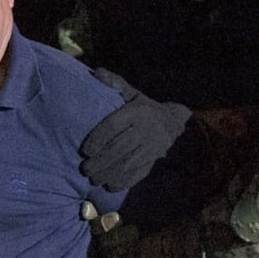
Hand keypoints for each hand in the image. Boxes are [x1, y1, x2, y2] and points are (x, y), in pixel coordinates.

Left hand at [81, 68, 191, 190]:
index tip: (84, 150)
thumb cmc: (144, 107)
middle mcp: (146, 129)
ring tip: (93, 178)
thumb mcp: (131, 92)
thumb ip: (114, 83)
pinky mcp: (155, 160)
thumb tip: (95, 72)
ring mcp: (152, 147)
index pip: (115, 126)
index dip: (98, 138)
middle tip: (85, 169)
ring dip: (109, 173)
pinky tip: (110, 185)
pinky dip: (124, 181)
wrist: (173, 121)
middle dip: (101, 161)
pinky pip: (140, 173)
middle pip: (120, 148)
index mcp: (137, 112)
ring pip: (129, 163)